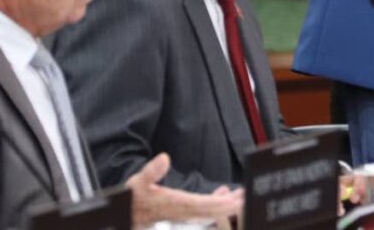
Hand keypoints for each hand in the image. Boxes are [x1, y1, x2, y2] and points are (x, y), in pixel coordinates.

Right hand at [126, 153, 243, 228]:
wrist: (126, 215)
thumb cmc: (131, 200)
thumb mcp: (136, 184)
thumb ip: (150, 173)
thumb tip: (164, 158)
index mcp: (174, 205)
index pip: (203, 206)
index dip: (222, 205)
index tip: (238, 201)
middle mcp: (181, 212)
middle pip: (211, 211)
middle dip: (230, 205)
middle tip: (247, 196)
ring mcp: (182, 214)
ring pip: (209, 211)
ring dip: (225, 203)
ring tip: (240, 193)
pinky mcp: (181, 212)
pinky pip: (203, 209)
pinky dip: (214, 201)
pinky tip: (222, 193)